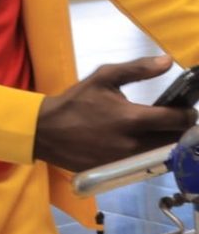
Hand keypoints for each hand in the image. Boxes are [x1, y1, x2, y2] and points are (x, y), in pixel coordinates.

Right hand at [34, 56, 196, 171]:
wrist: (48, 130)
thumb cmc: (76, 101)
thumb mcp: (103, 77)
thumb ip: (137, 69)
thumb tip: (167, 61)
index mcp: (133, 118)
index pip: (176, 120)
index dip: (187, 115)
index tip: (187, 109)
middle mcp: (136, 143)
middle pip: (175, 141)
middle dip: (180, 130)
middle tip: (174, 120)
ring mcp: (130, 161)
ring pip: (164, 155)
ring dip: (168, 143)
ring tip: (159, 131)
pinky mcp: (123, 172)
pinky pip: (148, 164)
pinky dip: (152, 154)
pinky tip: (143, 142)